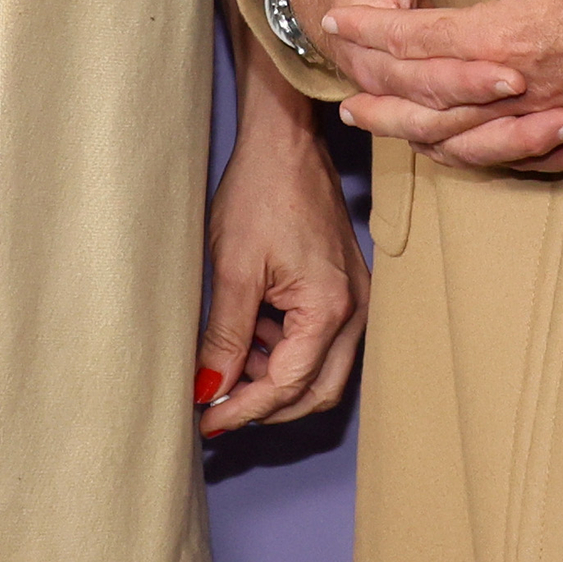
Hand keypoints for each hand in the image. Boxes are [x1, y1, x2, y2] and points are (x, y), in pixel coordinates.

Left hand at [196, 7, 368, 433]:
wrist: (284, 142)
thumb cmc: (260, 193)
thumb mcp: (233, 269)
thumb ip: (226, 338)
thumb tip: (209, 389)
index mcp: (330, 307)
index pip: (288, 385)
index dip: (243, 408)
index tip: (206, 419)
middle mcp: (355, 310)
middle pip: (315, 392)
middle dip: (265, 406)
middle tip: (216, 405)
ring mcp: (356, 298)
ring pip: (320, 372)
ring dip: (275, 380)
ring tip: (227, 362)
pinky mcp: (346, 287)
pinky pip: (322, 343)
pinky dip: (287, 353)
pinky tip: (252, 337)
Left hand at [314, 0, 562, 175]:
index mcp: (505, 37)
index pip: (419, 38)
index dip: (372, 28)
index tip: (337, 19)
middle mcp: (521, 88)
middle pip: (433, 104)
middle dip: (386, 98)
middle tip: (347, 99)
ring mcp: (553, 115)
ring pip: (473, 141)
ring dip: (424, 136)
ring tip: (393, 131)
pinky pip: (522, 159)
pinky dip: (487, 158)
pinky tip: (470, 152)